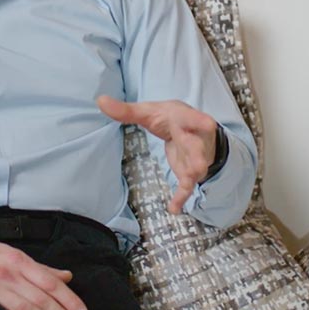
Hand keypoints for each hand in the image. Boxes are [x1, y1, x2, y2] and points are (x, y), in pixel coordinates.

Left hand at [96, 95, 218, 212]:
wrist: (194, 129)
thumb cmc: (170, 118)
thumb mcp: (149, 112)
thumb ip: (126, 110)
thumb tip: (100, 101)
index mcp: (184, 118)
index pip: (194, 118)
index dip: (200, 121)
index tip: (208, 124)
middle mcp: (194, 137)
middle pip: (197, 146)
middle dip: (198, 155)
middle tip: (199, 165)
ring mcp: (194, 156)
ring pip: (196, 167)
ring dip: (192, 177)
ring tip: (189, 183)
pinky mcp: (189, 171)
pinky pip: (187, 186)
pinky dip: (181, 197)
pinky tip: (174, 208)